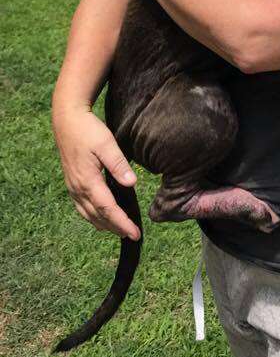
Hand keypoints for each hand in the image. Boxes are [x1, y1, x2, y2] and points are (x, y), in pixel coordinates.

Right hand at [52, 106, 140, 239]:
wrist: (67, 120)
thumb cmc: (88, 130)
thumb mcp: (106, 143)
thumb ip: (118, 164)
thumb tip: (132, 183)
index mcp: (88, 181)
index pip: (108, 209)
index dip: (122, 223)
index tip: (136, 233)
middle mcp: (78, 188)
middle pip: (98, 216)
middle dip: (116, 227)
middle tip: (133, 235)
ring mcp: (73, 187)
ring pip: (88, 214)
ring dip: (104, 224)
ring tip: (120, 230)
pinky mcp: (72, 183)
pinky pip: (82, 207)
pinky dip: (93, 216)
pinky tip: (100, 217)